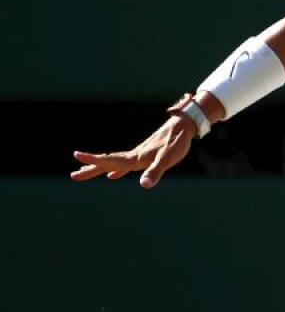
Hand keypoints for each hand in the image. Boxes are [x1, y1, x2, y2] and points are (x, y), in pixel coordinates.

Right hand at [71, 116, 196, 188]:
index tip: (76, 155)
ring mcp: (139, 155)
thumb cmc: (176, 143)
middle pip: (108, 163)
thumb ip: (155, 172)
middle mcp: (134, 156)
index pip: (110, 161)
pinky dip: (117, 170)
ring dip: (100, 168)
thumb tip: (144, 185)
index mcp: (135, 158)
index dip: (93, 160)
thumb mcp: (167, 159)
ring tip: (85, 173)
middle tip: (73, 175)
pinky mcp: (146, 155)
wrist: (184, 126)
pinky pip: (125, 164)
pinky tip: (113, 176)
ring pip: (114, 163)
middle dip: (91, 169)